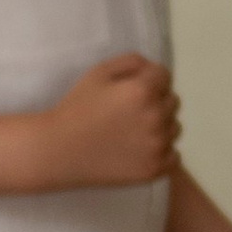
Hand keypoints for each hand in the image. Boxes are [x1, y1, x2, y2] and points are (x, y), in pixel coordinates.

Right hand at [45, 54, 179, 186]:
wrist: (57, 151)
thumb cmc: (75, 109)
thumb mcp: (98, 73)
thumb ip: (131, 62)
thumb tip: (152, 70)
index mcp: (143, 90)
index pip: (164, 76)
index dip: (148, 80)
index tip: (130, 92)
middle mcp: (155, 116)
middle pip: (172, 102)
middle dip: (155, 102)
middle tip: (129, 114)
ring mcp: (156, 145)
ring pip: (174, 128)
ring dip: (160, 127)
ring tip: (133, 133)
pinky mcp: (154, 169)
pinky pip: (173, 155)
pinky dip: (161, 152)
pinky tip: (138, 150)